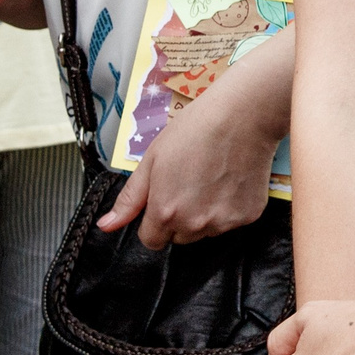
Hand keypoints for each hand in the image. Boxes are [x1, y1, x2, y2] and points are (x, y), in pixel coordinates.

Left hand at [96, 85, 278, 248]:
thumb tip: (105, 225)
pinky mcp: (248, 215)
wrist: (243, 115)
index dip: (154, 220)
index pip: (152, 240)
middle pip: (180, 237)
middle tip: (190, 183)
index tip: (165, 199)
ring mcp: (224, 222)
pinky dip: (230, 207)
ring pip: (207, 231)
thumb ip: (130, 199)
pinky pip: (232, 222)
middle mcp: (195, 224)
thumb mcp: (151, 160)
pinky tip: (230, 180)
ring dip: (205, 215)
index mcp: (165, 212)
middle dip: (180, 218)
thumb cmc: (195, 130)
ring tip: (212, 179)